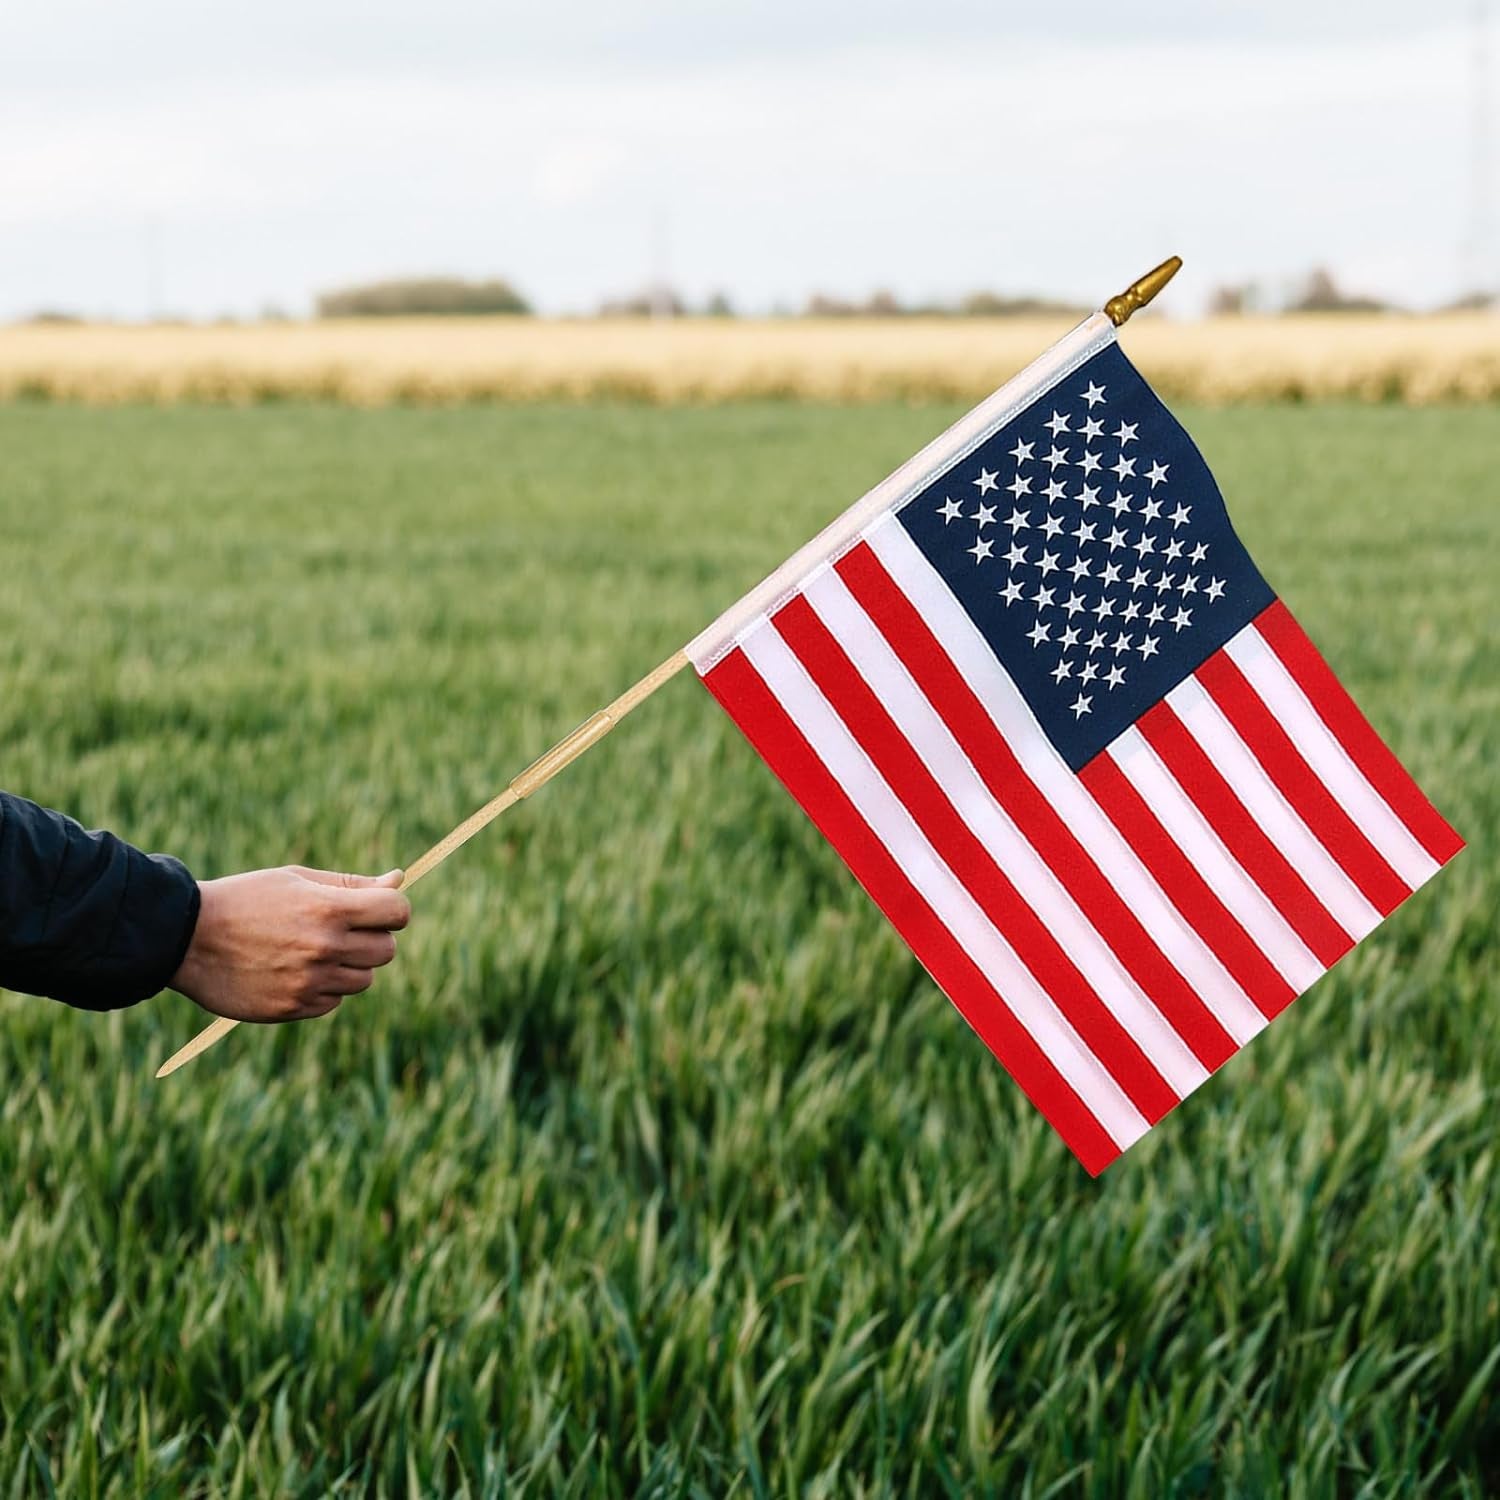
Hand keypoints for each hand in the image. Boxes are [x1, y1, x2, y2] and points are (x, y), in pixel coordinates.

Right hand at [170, 865, 410, 1022]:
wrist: (186, 937)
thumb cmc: (247, 899)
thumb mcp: (297, 880)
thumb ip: (352, 884)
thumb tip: (400, 880)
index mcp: (329, 909)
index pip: (398, 912)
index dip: (392, 908)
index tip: (376, 908)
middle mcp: (324, 947)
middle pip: (386, 950)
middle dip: (372, 938)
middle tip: (339, 929)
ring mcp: (309, 981)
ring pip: (364, 979)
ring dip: (349, 966)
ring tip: (311, 950)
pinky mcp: (292, 1008)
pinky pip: (333, 1001)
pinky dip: (323, 988)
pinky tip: (293, 971)